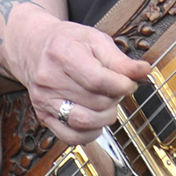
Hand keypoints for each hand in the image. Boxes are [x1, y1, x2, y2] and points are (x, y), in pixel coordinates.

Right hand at [5, 11, 149, 144]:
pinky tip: (95, 119)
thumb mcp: (94, 39)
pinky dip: (90, 133)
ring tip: (107, 103)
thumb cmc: (66, 41)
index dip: (122, 85)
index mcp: (63, 54)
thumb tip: (143, 72)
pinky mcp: (43, 116)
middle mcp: (49, 79)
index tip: (130, 83)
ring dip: (105, 116)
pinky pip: (70, 136)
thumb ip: (119, 58)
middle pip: (95, 102)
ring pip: (84, 122)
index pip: (97, 80)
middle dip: (115, 98)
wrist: (32, 47)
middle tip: (117, 88)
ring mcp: (44, 100)